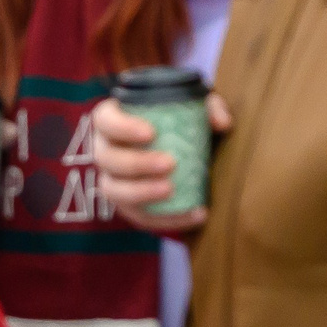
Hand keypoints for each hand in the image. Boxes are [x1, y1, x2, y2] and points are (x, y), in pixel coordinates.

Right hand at [91, 94, 232, 236]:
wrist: (182, 152)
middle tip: (169, 163)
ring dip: (140, 192)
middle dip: (136, 163)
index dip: (122, 127)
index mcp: (112, 121)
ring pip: (113, 191)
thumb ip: (210, 108)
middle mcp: (105, 151)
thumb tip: (221, 123)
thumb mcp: (196, 107)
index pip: (105, 121)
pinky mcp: (128, 207)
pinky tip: (194, 214)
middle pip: (107, 159)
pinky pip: (139, 217)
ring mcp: (112, 181)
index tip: (151, 133)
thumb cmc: (180, 121)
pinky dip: (165, 219)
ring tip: (170, 190)